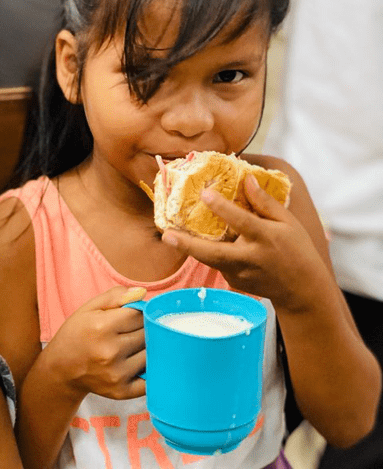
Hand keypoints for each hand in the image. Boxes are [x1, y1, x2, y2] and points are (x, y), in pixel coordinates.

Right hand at [41, 285, 146, 401]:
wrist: (60, 370)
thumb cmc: (76, 334)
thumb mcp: (88, 309)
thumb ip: (114, 297)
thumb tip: (142, 293)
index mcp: (101, 327)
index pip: (139, 314)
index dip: (138, 313)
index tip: (131, 316)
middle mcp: (110, 352)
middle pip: (147, 333)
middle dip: (143, 329)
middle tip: (130, 331)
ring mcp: (116, 374)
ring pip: (151, 354)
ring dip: (146, 349)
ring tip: (131, 347)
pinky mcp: (121, 391)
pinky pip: (150, 379)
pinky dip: (149, 370)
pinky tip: (136, 363)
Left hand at [161, 174, 332, 312]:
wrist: (301, 289)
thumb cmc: (297, 249)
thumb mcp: (288, 222)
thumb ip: (265, 202)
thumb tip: (247, 179)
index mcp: (266, 238)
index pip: (242, 222)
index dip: (223, 208)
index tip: (205, 194)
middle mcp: (250, 258)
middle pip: (214, 253)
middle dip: (188, 245)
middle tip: (166, 235)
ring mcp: (239, 273)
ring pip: (209, 259)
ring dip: (189, 248)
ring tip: (170, 235)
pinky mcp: (233, 282)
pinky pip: (217, 263)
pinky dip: (208, 252)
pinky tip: (199, 242)